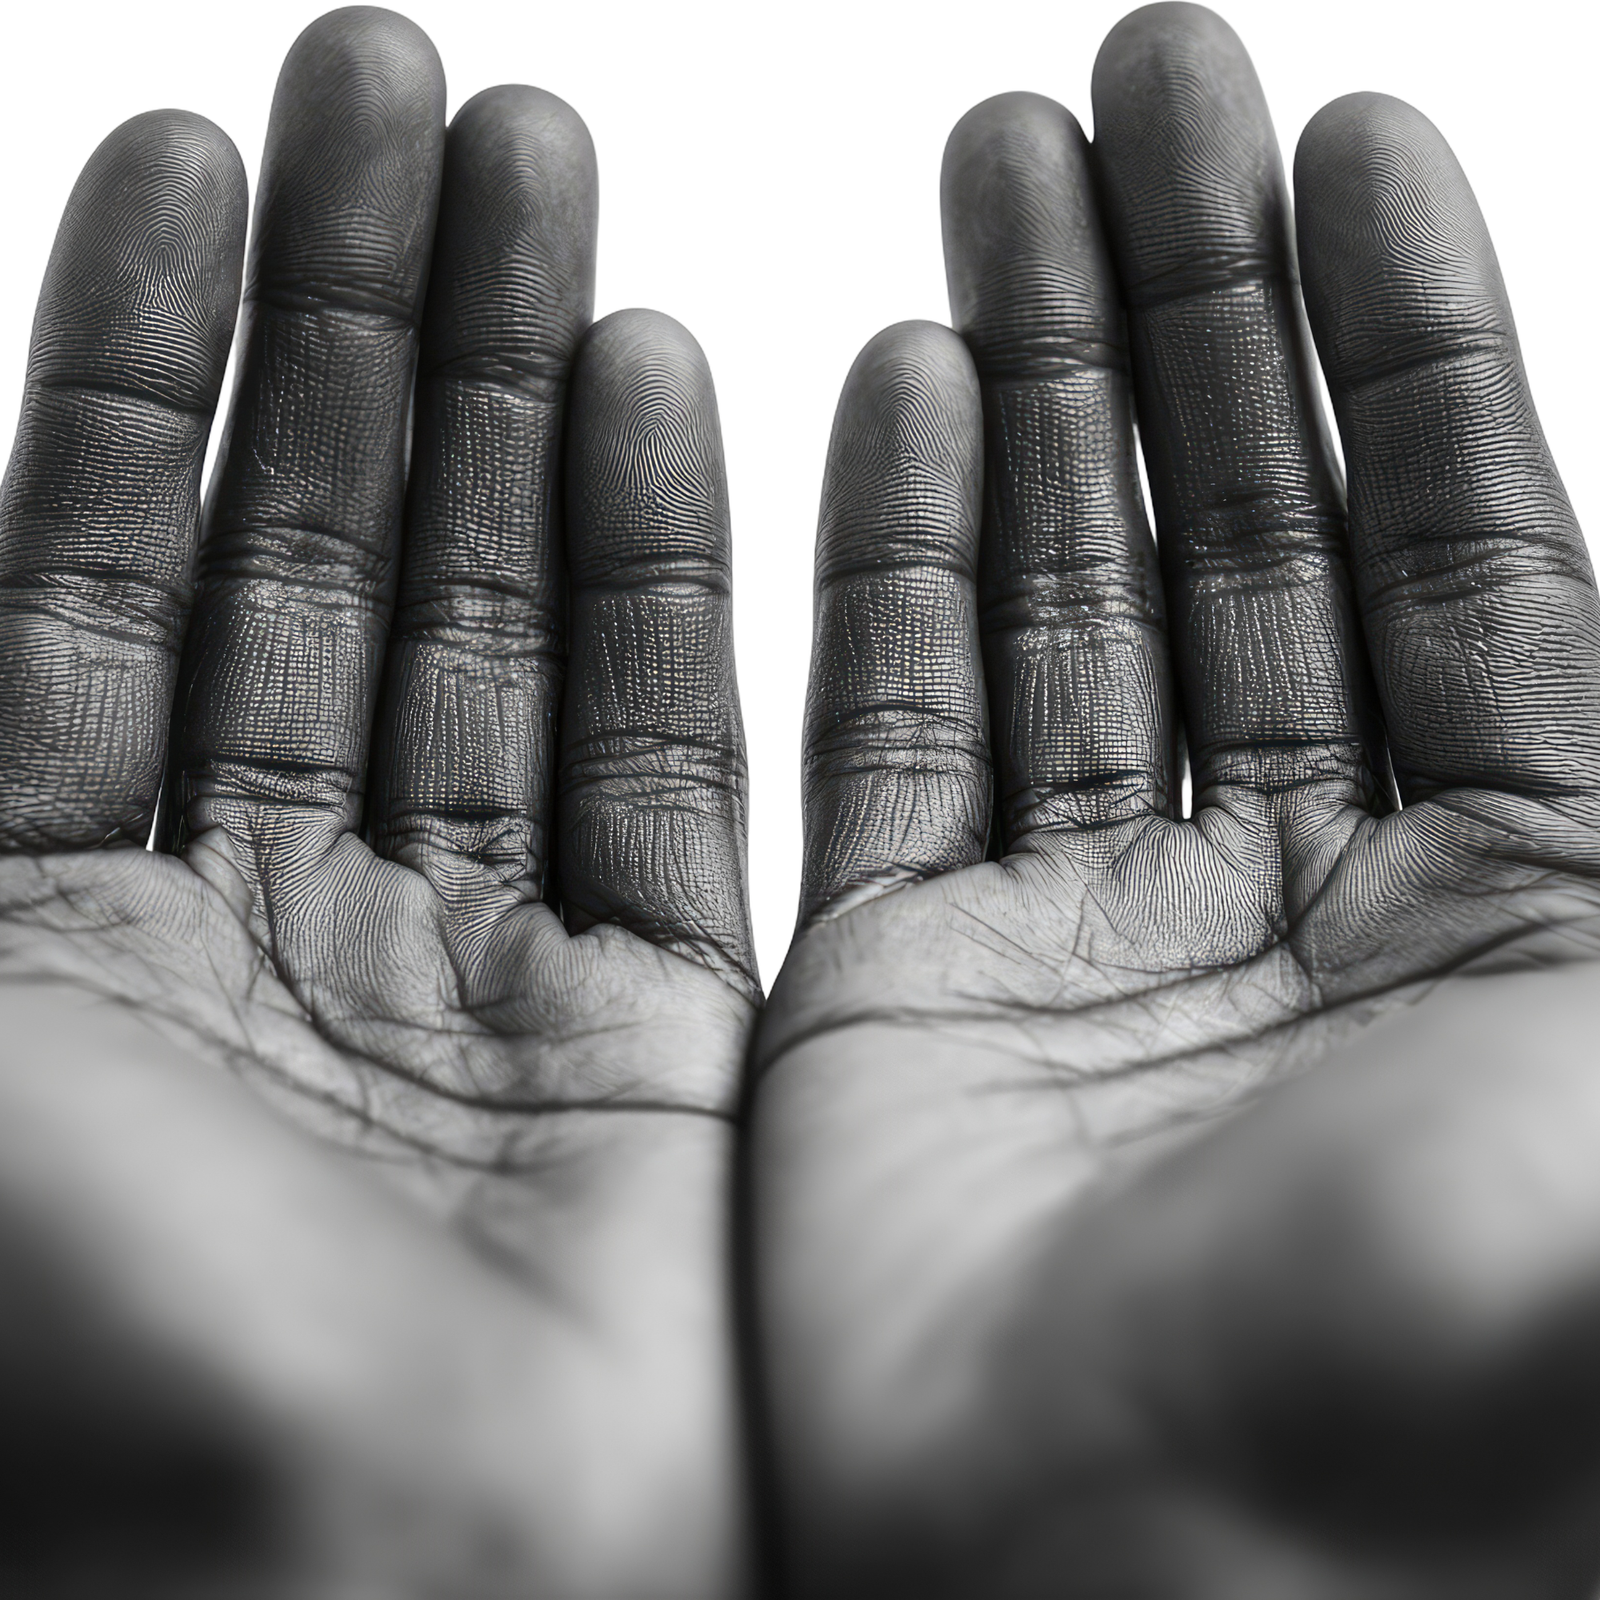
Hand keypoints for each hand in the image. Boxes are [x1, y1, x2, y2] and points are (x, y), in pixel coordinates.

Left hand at [0, 10, 752, 1594]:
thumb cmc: (65, 1382)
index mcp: (44, 942)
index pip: (89, 571)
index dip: (141, 351)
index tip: (199, 148)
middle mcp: (256, 937)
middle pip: (313, 557)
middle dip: (349, 313)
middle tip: (395, 88)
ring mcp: (460, 976)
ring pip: (495, 622)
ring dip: (507, 393)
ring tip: (530, 171)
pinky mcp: (640, 1035)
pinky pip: (658, 751)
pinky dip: (659, 568)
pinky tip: (652, 383)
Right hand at [753, 4, 1599, 1593]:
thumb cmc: (1472, 1390)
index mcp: (1524, 915)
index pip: (1466, 554)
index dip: (1408, 341)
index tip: (1342, 146)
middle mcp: (1304, 909)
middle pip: (1245, 533)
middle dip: (1201, 299)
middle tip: (1148, 79)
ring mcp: (1090, 945)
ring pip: (1064, 597)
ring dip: (1044, 379)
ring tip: (1013, 168)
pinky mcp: (906, 1000)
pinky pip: (896, 729)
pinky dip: (898, 554)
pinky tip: (909, 383)